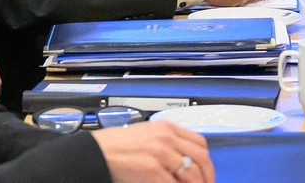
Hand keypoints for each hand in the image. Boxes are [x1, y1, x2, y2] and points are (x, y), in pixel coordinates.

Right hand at [91, 120, 214, 182]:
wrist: (96, 152)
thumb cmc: (117, 146)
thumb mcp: (148, 135)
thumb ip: (168, 144)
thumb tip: (184, 162)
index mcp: (167, 128)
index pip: (199, 142)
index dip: (207, 161)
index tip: (207, 172)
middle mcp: (166, 138)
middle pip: (201, 157)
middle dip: (207, 175)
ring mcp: (160, 153)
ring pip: (191, 173)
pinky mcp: (151, 169)